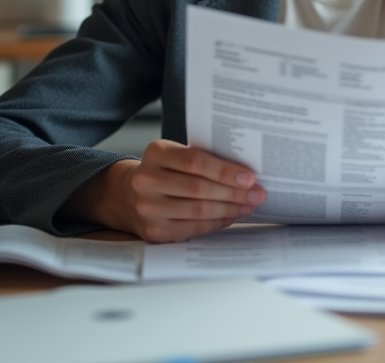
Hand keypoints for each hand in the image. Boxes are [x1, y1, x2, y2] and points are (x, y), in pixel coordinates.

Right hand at [66, 140, 264, 242]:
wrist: (127, 195)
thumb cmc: (163, 172)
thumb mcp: (174, 156)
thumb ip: (202, 159)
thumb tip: (244, 173)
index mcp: (155, 153)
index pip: (194, 161)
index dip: (225, 170)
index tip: (249, 176)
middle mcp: (146, 180)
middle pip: (199, 188)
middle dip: (234, 192)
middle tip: (257, 193)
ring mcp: (147, 208)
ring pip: (199, 210)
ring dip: (230, 209)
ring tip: (249, 204)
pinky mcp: (154, 231)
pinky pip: (194, 227)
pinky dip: (218, 222)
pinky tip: (232, 216)